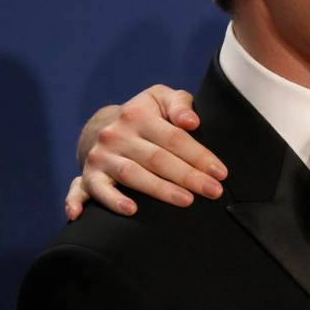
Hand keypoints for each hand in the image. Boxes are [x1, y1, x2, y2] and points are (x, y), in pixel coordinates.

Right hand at [65, 85, 225, 219]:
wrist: (100, 127)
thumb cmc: (143, 115)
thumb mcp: (161, 98)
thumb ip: (180, 104)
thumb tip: (191, 121)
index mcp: (137, 115)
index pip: (174, 138)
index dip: (199, 156)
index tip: (220, 173)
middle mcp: (117, 135)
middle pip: (157, 159)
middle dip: (188, 177)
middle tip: (213, 191)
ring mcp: (101, 156)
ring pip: (133, 175)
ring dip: (160, 190)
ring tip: (186, 201)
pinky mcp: (89, 175)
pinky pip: (94, 191)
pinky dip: (110, 201)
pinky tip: (130, 211)